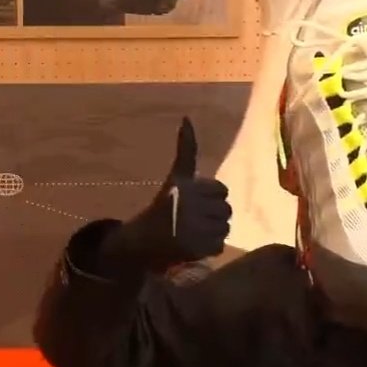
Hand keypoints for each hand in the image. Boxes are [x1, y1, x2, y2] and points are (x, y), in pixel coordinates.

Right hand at [104, 119, 230, 273]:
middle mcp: (190, 205)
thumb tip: (187, 118)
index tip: (195, 203)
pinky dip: (209, 248)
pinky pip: (219, 246)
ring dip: (213, 233)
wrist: (140, 241)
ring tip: (194, 232)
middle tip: (194, 220)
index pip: (222, 191)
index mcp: (188, 186)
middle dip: (213, 216)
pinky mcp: (194, 248)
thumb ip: (187, 148)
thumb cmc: (163, 205)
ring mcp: (193, 228)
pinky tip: (193, 246)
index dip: (211, 198)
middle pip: (226, 211)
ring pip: (224, 229)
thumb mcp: (177, 175)